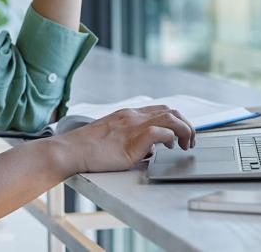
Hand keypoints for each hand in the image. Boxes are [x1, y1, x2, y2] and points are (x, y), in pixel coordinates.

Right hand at [53, 105, 195, 173]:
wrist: (70, 150)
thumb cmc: (88, 148)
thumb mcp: (114, 138)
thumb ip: (133, 139)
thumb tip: (151, 150)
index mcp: (128, 114)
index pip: (161, 109)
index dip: (177, 120)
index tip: (182, 133)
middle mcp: (133, 116)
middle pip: (171, 110)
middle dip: (186, 124)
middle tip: (189, 141)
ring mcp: (133, 126)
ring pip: (170, 117)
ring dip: (184, 130)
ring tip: (186, 145)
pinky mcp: (132, 140)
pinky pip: (160, 132)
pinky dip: (170, 137)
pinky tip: (170, 147)